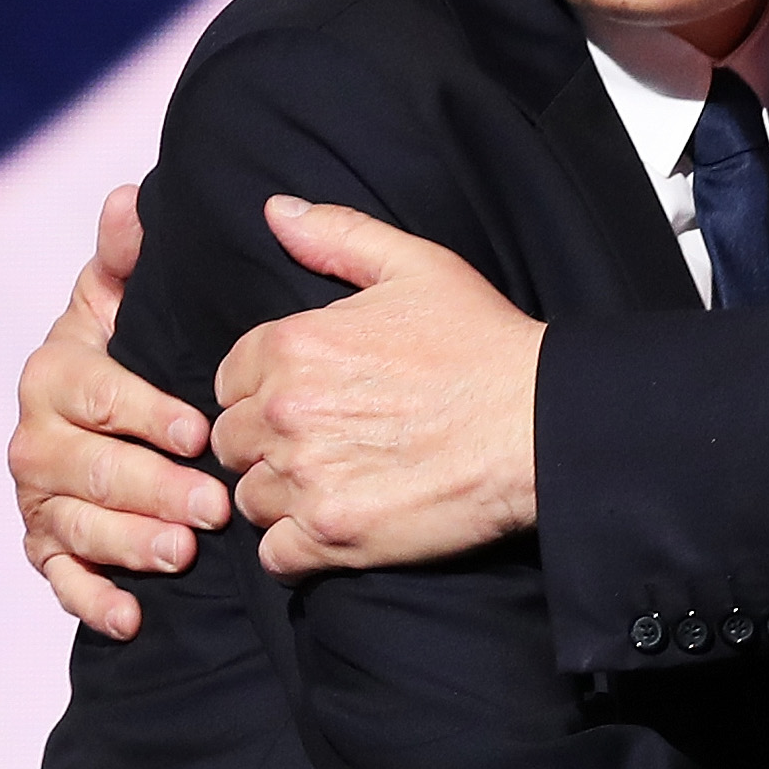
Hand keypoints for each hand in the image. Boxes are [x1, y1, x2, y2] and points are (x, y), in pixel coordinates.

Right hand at [11, 184, 225, 639]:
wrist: (109, 408)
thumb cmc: (133, 345)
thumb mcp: (126, 296)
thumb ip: (126, 256)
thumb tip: (131, 201)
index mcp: (55, 370)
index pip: (95, 393)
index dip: (145, 413)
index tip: (198, 431)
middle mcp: (35, 436)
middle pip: (85, 469)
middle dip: (148, 488)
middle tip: (212, 507)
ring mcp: (39, 497)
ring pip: (74, 526)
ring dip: (127, 544)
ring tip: (182, 555)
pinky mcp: (47, 545)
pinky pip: (59, 579)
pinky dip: (92, 601)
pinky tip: (132, 618)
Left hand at [212, 199, 545, 575]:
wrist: (540, 423)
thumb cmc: (484, 344)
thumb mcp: (417, 267)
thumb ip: (337, 236)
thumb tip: (276, 211)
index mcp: (292, 344)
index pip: (228, 380)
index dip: (262, 390)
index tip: (304, 400)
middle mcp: (286, 411)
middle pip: (232, 441)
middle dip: (265, 444)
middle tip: (319, 446)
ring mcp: (307, 477)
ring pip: (249, 499)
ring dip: (280, 497)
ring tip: (330, 486)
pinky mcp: (333, 535)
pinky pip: (275, 556)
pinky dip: (295, 550)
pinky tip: (331, 528)